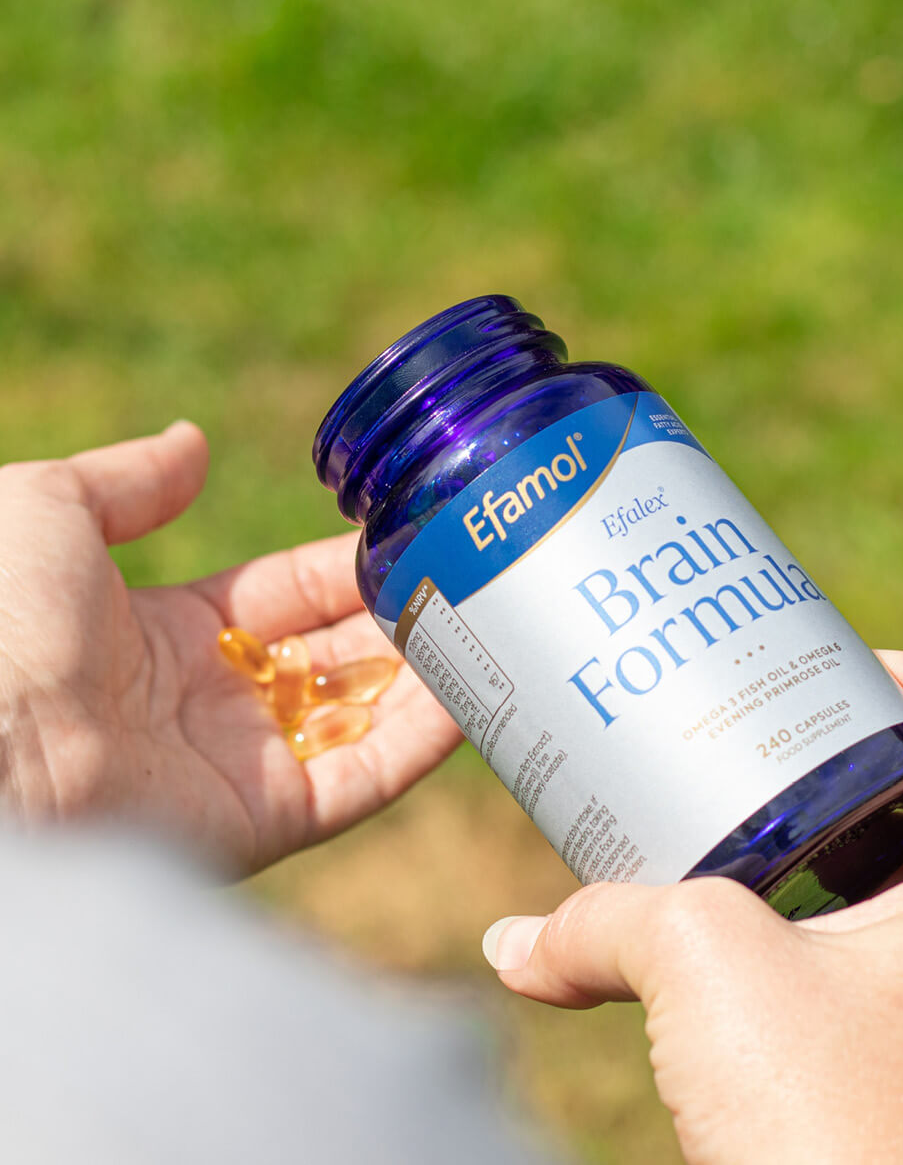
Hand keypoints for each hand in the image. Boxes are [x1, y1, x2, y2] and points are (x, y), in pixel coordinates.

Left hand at [0, 423, 460, 873]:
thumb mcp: (52, 510)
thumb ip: (132, 479)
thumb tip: (193, 441)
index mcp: (166, 632)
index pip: (287, 594)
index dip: (347, 566)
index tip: (411, 535)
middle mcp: (211, 702)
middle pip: (335, 656)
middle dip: (400, 619)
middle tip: (473, 580)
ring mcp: (240, 764)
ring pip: (361, 719)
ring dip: (426, 675)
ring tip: (493, 627)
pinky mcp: (264, 820)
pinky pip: (363, 779)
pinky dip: (422, 742)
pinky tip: (474, 691)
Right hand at [483, 654, 902, 1164]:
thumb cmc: (837, 1132)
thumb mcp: (708, 968)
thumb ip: (604, 924)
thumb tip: (512, 945)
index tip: (837, 666)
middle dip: (876, 760)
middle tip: (790, 738)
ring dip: (860, 850)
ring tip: (767, 825)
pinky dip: (847, 932)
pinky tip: (766, 943)